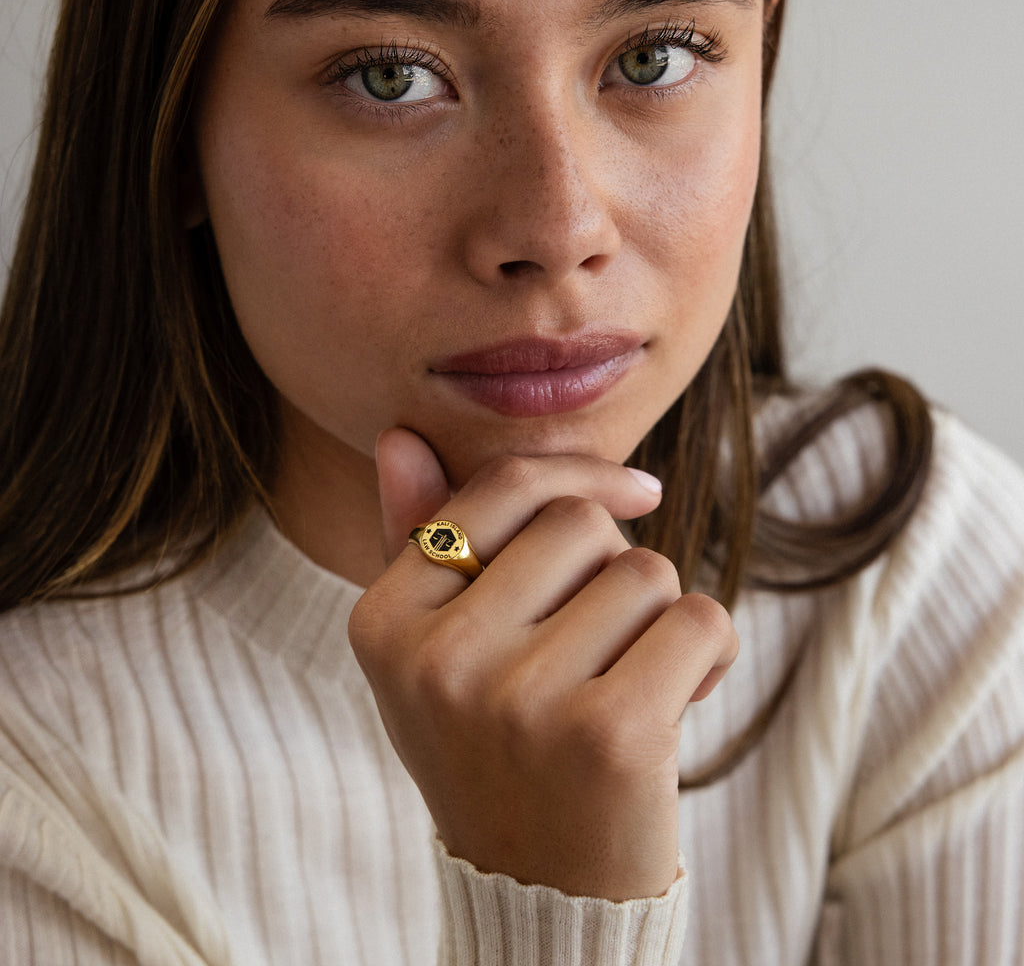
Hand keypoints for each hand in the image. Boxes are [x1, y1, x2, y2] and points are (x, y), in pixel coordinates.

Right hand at [349, 428, 737, 900]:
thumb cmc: (494, 747)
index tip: (640, 493)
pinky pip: (699, 619)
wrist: (542, 891)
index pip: (501, 489)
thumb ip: (417, 542)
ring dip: (659, 617)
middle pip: (582, 523)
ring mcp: (518, 700)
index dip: (580, 476)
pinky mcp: (607, 736)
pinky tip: (680, 698)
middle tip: (601, 644)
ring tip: (627, 681)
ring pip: (645, 570)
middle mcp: (437, 659)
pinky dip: (710, 650)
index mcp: (383, 623)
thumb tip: (400, 436)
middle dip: (616, 569)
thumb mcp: (435, 651)